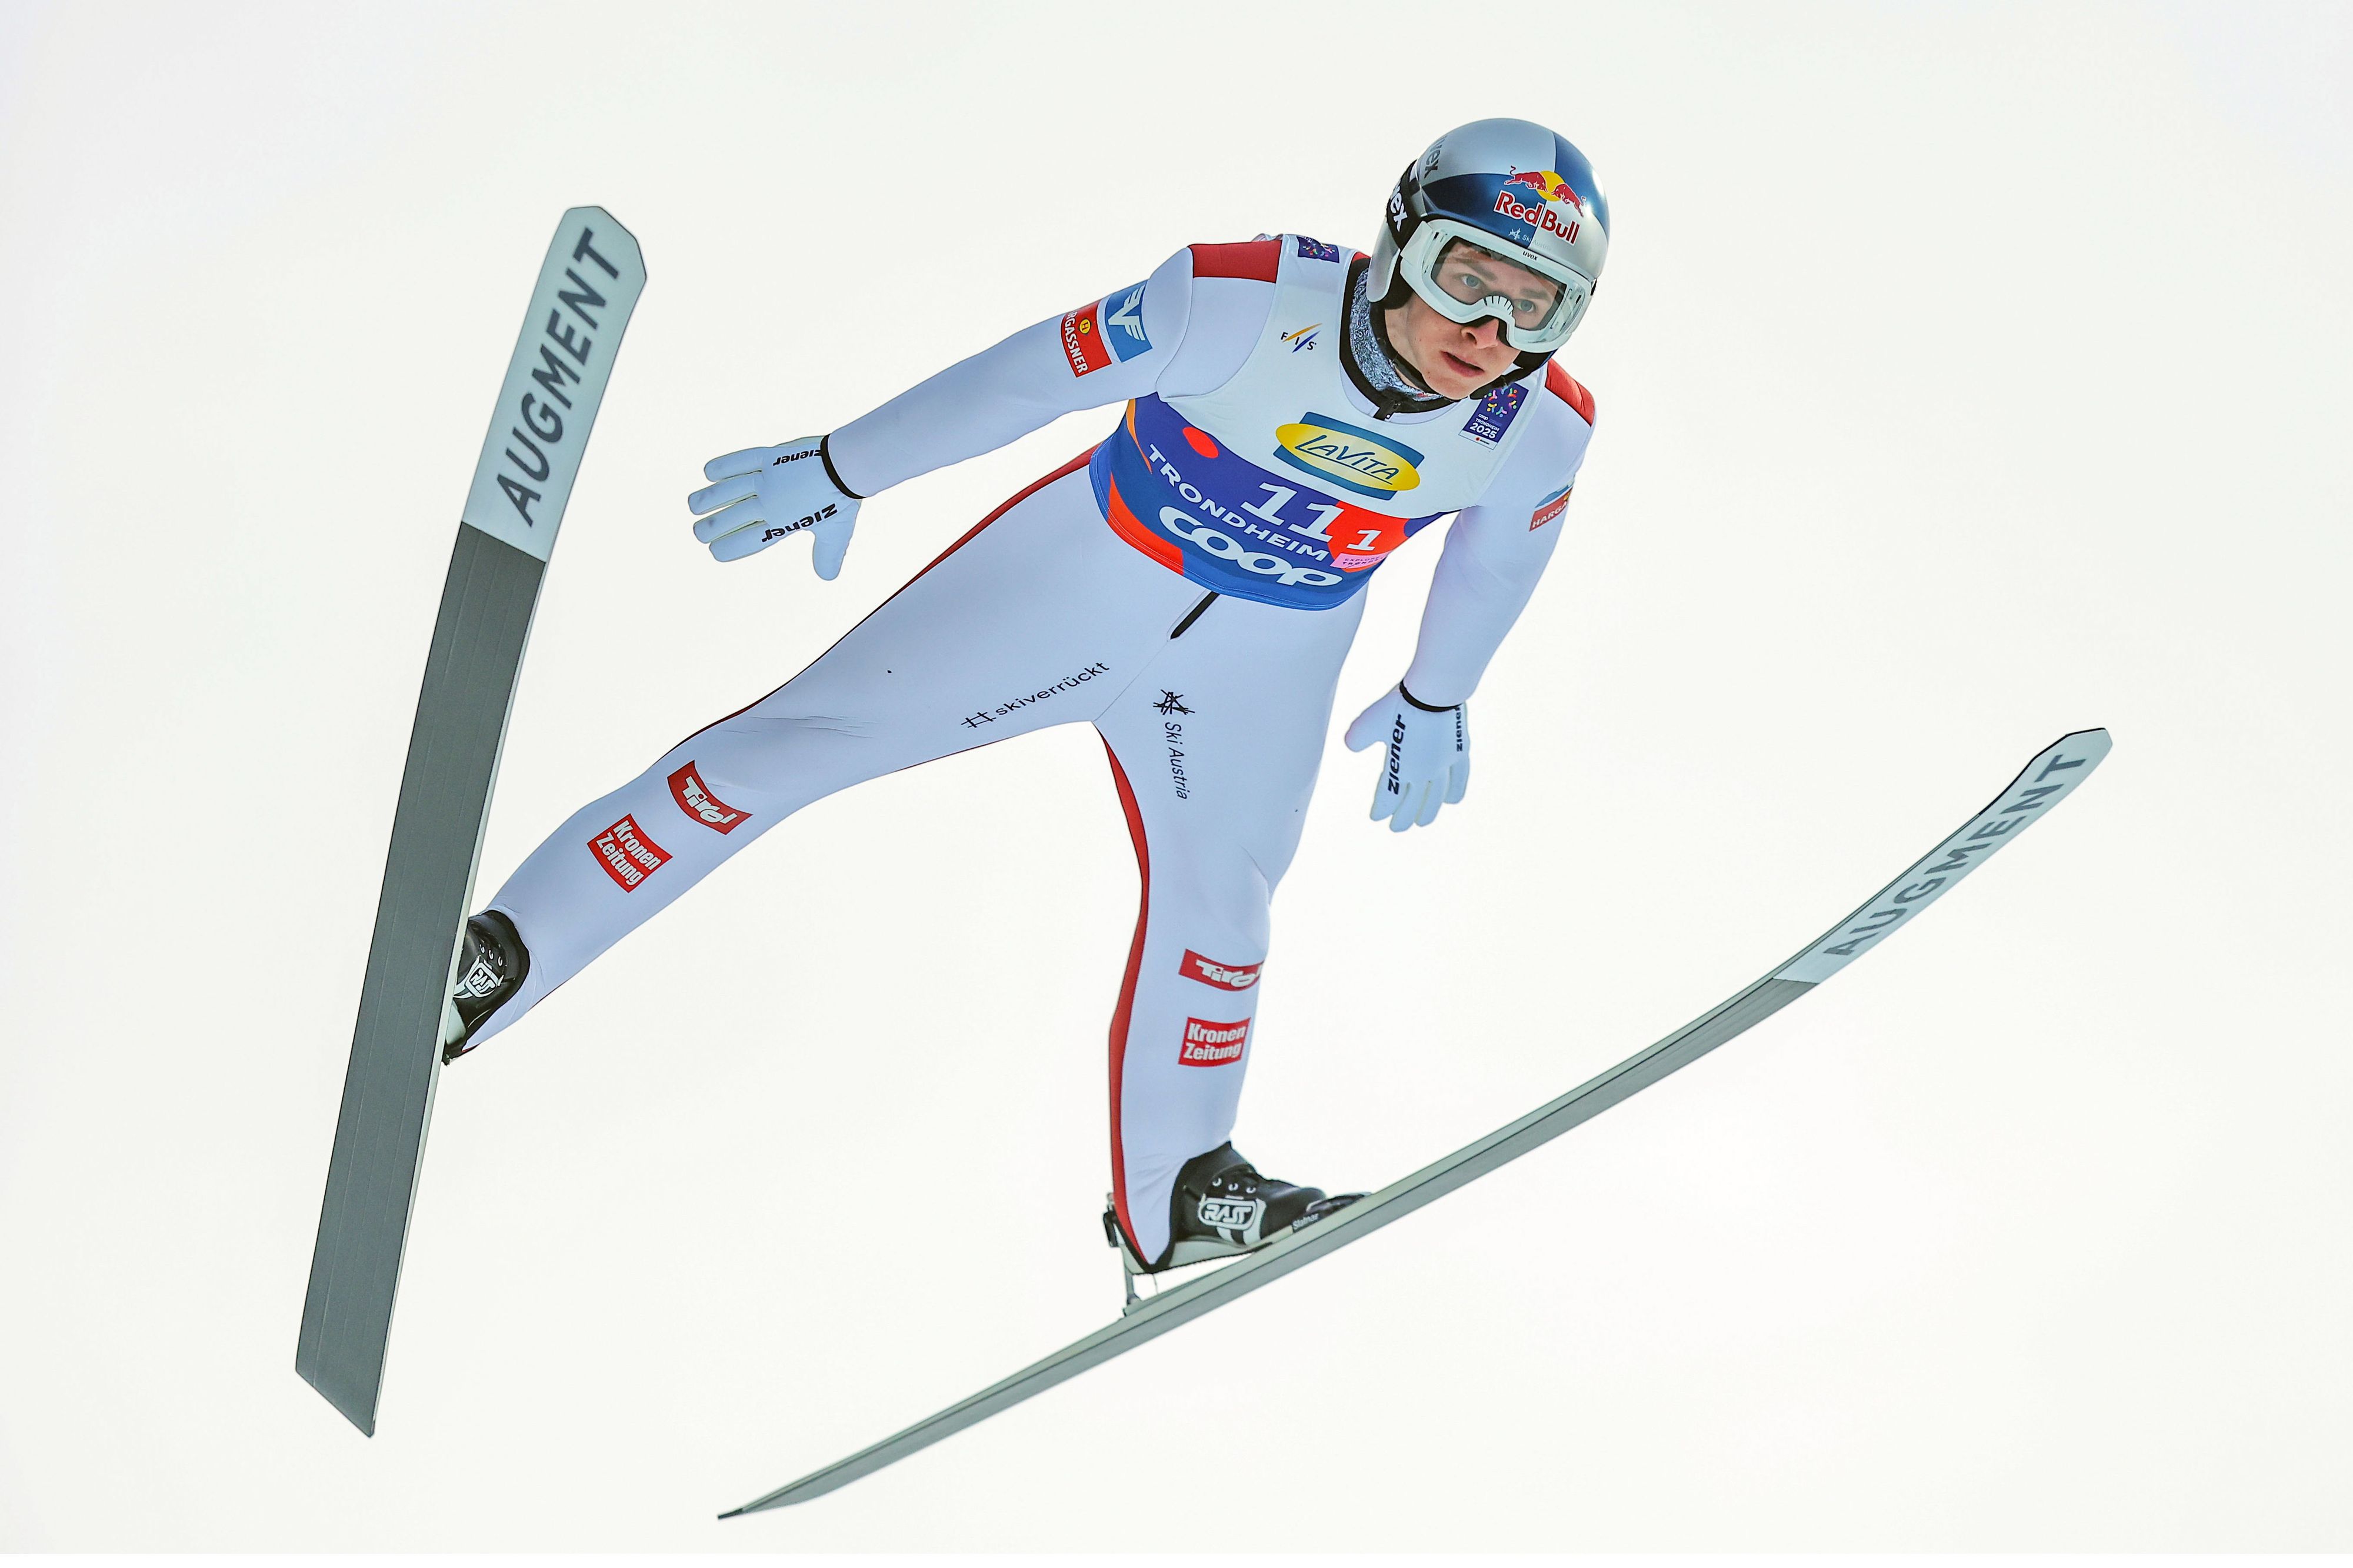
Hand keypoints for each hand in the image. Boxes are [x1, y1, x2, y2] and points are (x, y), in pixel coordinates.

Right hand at [688, 436, 861, 574]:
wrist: (848, 464)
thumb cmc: (842, 500)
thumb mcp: (837, 533)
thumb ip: (827, 555)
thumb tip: (827, 578)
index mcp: (782, 523)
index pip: (747, 540)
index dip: (728, 547)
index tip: (714, 551)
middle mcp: (769, 502)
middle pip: (731, 518)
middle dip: (710, 528)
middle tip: (698, 532)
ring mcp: (767, 478)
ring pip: (728, 490)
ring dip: (708, 499)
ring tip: (693, 506)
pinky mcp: (771, 456)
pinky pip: (741, 460)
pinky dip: (723, 465)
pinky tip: (709, 472)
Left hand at [1343, 684, 1469, 832]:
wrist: (1433, 692)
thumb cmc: (1398, 705)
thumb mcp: (1368, 721)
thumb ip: (1356, 738)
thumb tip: (1350, 747)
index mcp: (1400, 767)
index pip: (1388, 795)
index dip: (1382, 809)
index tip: (1376, 818)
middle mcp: (1423, 772)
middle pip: (1412, 802)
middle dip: (1403, 817)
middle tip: (1397, 828)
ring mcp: (1443, 764)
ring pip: (1436, 796)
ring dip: (1429, 812)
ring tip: (1424, 823)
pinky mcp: (1459, 752)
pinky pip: (1459, 778)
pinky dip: (1455, 792)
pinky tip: (1452, 800)